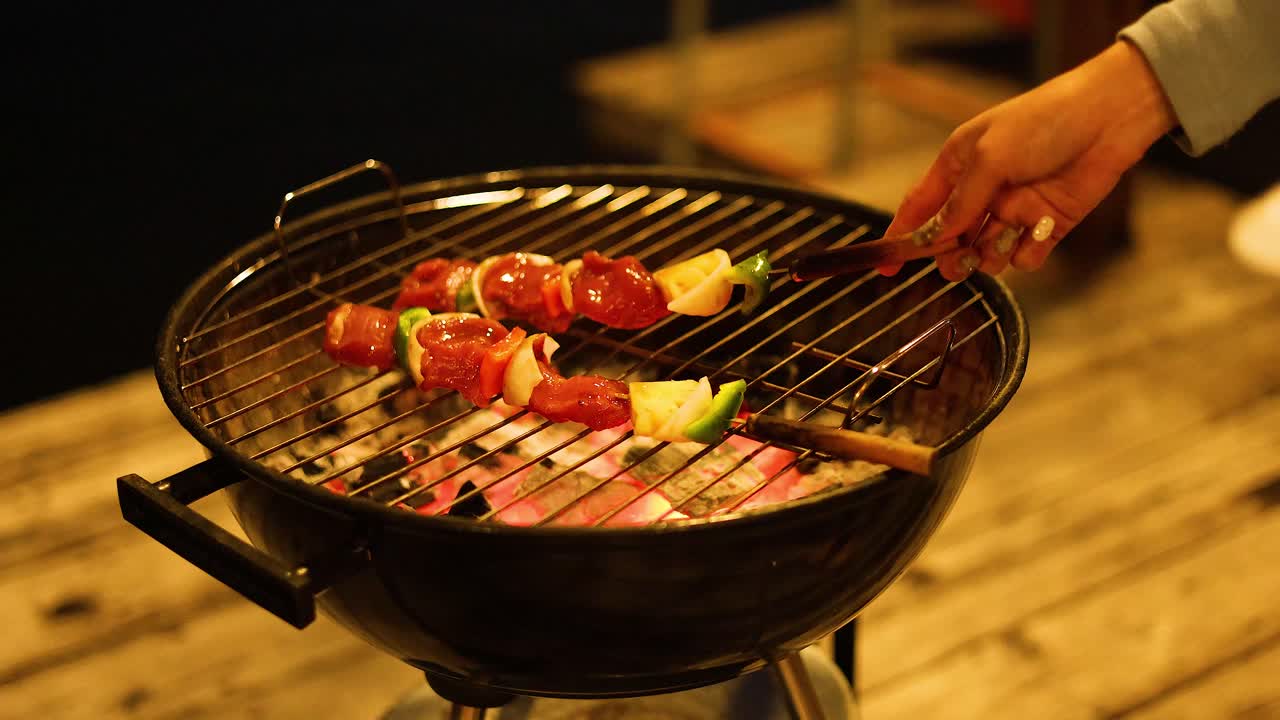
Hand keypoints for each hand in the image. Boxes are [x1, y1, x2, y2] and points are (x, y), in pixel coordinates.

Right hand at [880, 40, 1177, 280]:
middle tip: (960, 259)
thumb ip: (961, 202)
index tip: (886, 268)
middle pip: (950, 240)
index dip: (900, 238)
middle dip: (951, 255)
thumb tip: (934, 237)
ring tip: (1009, 234)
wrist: (1108, 119)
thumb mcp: (991, 157)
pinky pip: (1024, 258)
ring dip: (992, 253)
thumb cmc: (1043, 123)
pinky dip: (1029, 252)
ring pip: (985, 254)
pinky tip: (1040, 232)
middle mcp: (982, 191)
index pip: (918, 209)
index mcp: (958, 165)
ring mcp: (1013, 211)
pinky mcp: (1046, 226)